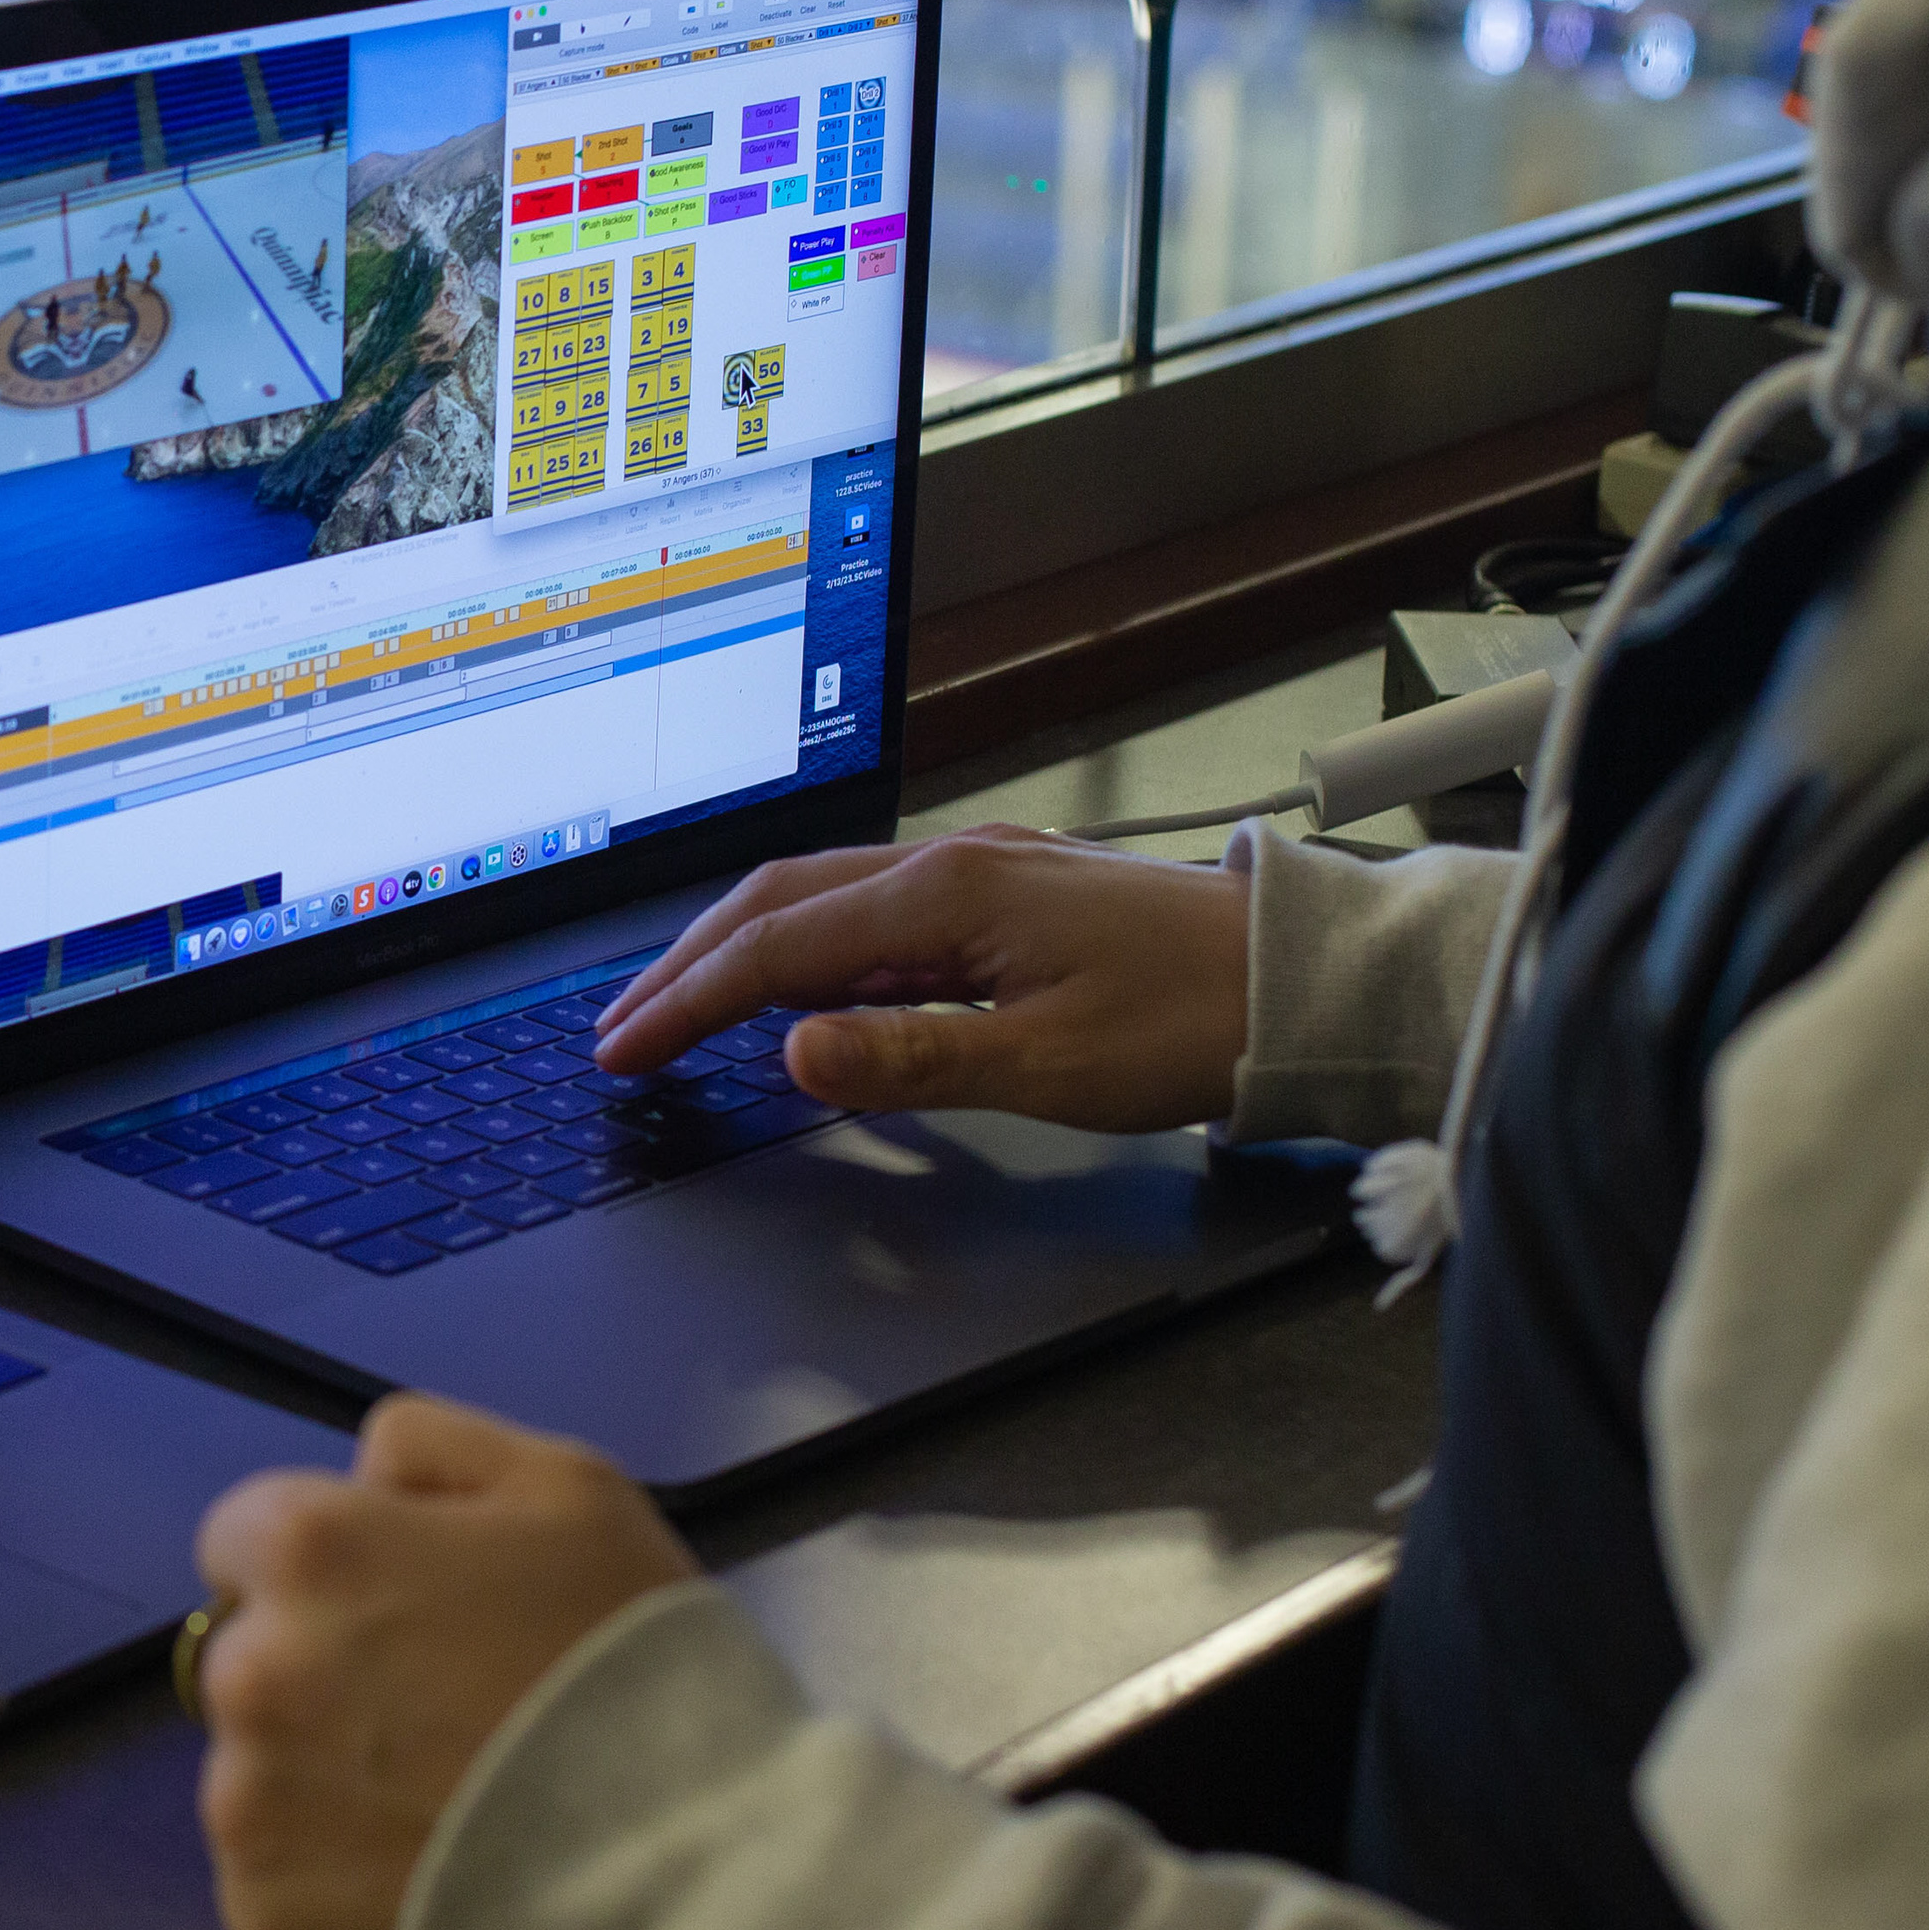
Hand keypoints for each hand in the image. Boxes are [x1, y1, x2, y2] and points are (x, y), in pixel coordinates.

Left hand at [194, 1395, 698, 1929]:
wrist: (681, 1881)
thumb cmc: (629, 1662)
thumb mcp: (568, 1487)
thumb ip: (433, 1447)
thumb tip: (358, 1480)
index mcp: (309, 1550)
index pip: (244, 1536)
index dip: (327, 1566)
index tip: (401, 1610)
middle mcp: (248, 1671)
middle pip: (246, 1653)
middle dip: (317, 1668)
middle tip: (439, 1712)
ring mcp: (245, 1806)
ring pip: (255, 1769)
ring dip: (319, 1776)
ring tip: (441, 1804)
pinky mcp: (262, 1918)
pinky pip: (273, 1875)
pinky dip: (328, 1877)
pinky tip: (422, 1876)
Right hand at [591, 826, 1248, 1132]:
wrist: (1305, 982)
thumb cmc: (1196, 1023)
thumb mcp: (1048, 1064)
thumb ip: (909, 1058)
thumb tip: (790, 1052)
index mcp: (949, 894)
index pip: (777, 947)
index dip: (687, 1002)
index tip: (624, 1049)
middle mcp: (951, 864)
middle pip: (778, 901)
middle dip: (688, 965)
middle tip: (623, 1027)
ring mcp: (978, 875)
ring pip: (821, 900)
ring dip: (741, 953)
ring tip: (683, 1009)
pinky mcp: (1004, 898)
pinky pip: (873, 915)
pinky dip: (808, 953)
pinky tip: (798, 996)